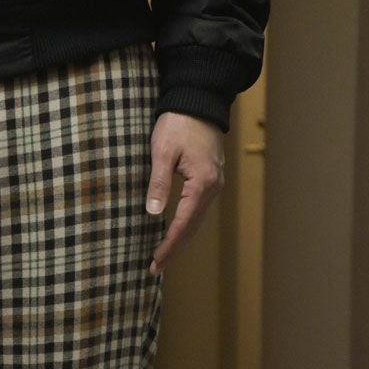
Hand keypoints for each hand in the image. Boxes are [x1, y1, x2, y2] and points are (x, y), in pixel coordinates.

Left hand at [145, 111, 224, 273]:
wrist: (198, 100)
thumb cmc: (178, 123)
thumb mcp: (162, 152)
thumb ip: (158, 183)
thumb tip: (154, 213)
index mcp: (202, 182)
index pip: (183, 223)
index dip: (168, 245)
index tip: (155, 262)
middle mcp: (213, 187)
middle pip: (192, 228)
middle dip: (174, 250)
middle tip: (156, 268)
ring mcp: (214, 184)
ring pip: (197, 221)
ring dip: (181, 240)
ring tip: (164, 258)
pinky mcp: (211, 179)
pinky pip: (198, 210)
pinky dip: (186, 226)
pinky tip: (175, 234)